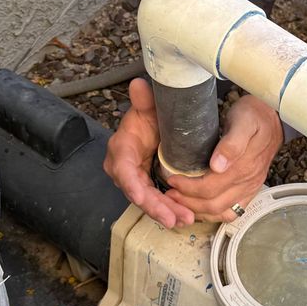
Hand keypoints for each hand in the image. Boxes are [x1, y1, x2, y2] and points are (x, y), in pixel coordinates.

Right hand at [102, 78, 195, 228]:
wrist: (154, 125)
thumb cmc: (148, 117)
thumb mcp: (147, 108)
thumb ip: (144, 100)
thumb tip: (138, 85)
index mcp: (121, 149)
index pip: (123, 170)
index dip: (132, 185)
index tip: (141, 197)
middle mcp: (124, 169)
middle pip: (137, 192)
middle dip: (155, 206)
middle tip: (174, 218)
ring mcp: (135, 181)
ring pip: (148, 201)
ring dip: (166, 212)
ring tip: (184, 220)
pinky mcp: (147, 187)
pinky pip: (157, 201)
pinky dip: (170, 210)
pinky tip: (184, 217)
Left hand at [165, 94, 283, 222]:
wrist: (273, 117)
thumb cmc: (253, 116)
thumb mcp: (243, 121)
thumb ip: (232, 144)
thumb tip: (217, 166)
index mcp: (244, 167)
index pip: (210, 187)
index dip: (188, 188)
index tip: (172, 179)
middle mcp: (248, 182)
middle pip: (213, 204)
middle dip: (188, 202)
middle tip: (169, 193)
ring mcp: (250, 188)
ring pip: (221, 212)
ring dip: (198, 211)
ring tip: (179, 202)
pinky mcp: (250, 191)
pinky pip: (232, 212)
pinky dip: (213, 214)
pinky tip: (199, 208)